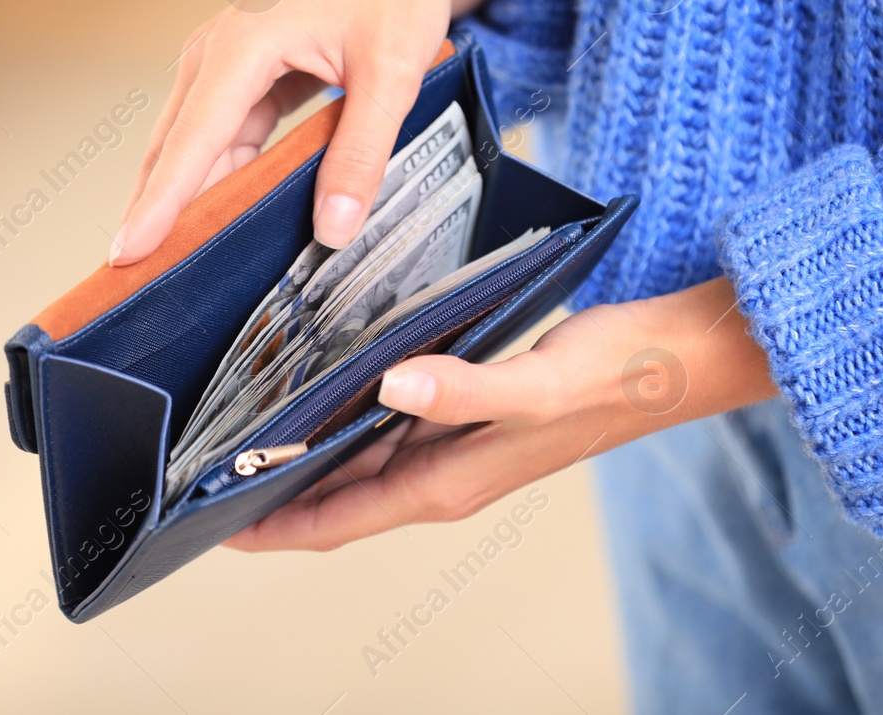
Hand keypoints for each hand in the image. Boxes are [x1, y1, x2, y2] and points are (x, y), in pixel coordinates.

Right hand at [111, 0, 497, 264]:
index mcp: (241, 47)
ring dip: (183, 200)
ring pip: (193, 146)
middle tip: (134, 288)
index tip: (125, 256)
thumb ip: (362, 150)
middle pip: (174, 149)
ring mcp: (227, 62)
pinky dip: (218, 177)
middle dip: (153, 215)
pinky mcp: (246, 72)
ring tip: (169, 271)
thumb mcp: (394, 69)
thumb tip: (335, 227)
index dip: (158, 204)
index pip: (189, 143)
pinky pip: (221, 136)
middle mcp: (217, 52)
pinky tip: (221, 220)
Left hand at [225, 277, 777, 551]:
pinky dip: (352, 416)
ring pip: (364, 461)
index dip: (270, 526)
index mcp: (450, 482)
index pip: (338, 521)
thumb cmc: (618, 375)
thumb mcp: (536, 383)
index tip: (207, 520)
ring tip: (245, 431)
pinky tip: (328, 386)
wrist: (678, 357)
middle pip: (340, 497)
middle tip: (204, 466)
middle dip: (273, 490)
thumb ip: (464, 390)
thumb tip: (390, 386)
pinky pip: (395, 426)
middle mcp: (448, 472)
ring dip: (309, 453)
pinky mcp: (474, 412)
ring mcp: (462, 445)